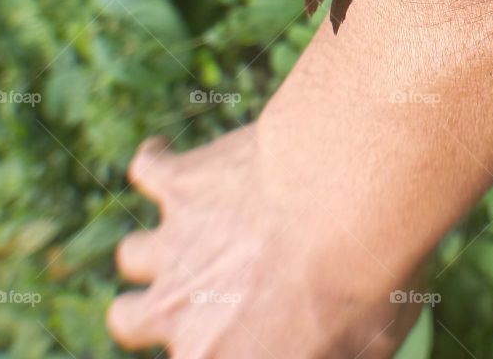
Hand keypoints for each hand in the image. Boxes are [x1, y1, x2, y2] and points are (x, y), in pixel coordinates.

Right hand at [107, 125, 423, 357]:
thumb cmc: (362, 284)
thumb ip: (334, 354)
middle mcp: (177, 308)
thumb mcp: (364, 348)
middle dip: (152, 310)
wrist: (343, 204)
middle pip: (128, 319)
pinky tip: (166, 153)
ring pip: (135, 253)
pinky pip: (148, 168)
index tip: (241, 334)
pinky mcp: (182, 183)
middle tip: (195, 293)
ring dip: (161, 244)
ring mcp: (176, 243)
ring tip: (197, 228)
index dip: (214, 348)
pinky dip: (155, 160)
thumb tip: (335, 344)